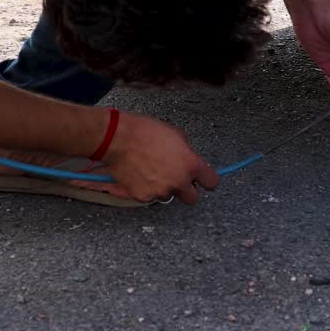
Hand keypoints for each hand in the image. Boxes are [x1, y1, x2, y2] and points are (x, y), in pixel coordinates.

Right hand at [101, 112, 217, 203]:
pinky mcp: (143, 197)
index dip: (207, 181)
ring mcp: (160, 191)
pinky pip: (149, 197)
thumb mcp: (176, 134)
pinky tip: (140, 175)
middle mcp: (178, 181)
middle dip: (186, 190)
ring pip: (168, 196)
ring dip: (164, 188)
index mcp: (190, 165)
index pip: (211, 182)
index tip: (204, 181)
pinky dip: (146, 189)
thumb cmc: (144, 132)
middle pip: (192, 198)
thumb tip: (187, 158)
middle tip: (177, 179)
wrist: (118, 139)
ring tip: (152, 171)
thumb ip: (186, 151)